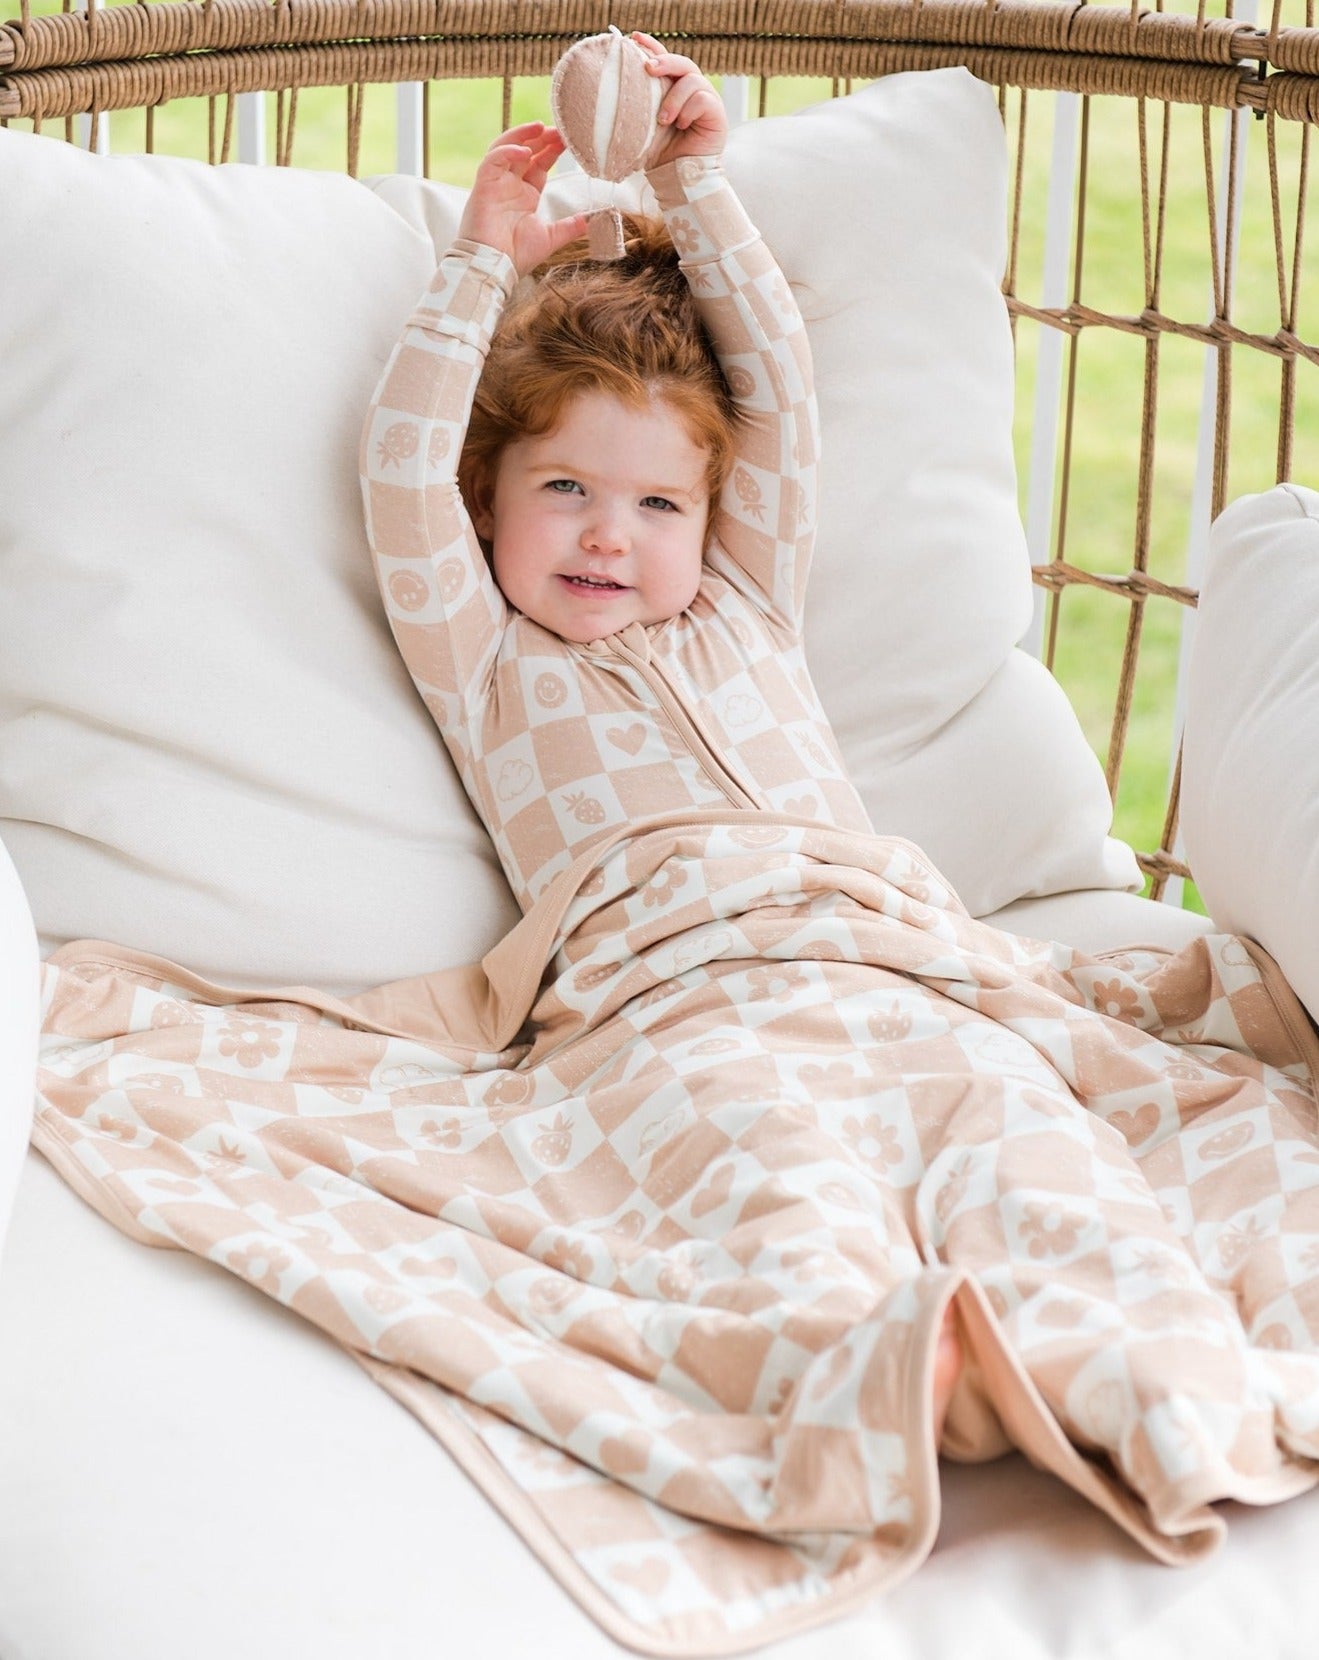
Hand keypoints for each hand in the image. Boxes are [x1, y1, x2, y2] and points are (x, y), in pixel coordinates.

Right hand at [458, 123, 587, 275]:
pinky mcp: (483, 185)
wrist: (493, 267)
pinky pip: (493, 159)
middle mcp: (510, 185)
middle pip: (525, 151)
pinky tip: (525, 151)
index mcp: (525, 195)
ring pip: (506, 148)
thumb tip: (591, 221)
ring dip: (523, 135)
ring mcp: (496, 183)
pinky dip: (508, 151)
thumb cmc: (515, 256)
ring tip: (540, 126)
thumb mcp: (550, 238)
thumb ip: (569, 227)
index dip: (553, 150)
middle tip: (560, 130)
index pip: (539, 164)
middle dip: (542, 138)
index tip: (569, 141)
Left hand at [632, 34, 726, 168]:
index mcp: (674, 90)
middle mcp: (692, 91)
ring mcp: (707, 100)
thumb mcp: (643, 126)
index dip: (651, 46)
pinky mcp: (717, 113)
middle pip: (682, 62)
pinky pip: (702, 98)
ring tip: (663, 120)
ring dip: (674, 98)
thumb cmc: (659, 156)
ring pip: (692, 79)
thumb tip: (610, 88)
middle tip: (648, 69)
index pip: (664, 60)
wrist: (677, 180)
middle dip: (664, 61)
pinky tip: (681, 126)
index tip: (633, 38)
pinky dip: (688, 110)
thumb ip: (639, 105)